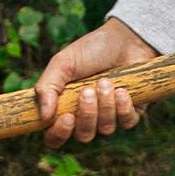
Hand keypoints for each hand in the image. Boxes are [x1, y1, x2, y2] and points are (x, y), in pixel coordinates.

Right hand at [34, 16, 158, 146]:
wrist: (123, 38)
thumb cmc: (89, 50)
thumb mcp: (62, 63)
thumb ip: (47, 87)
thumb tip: (44, 116)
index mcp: (64, 108)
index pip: (55, 136)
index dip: (59, 134)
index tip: (67, 117)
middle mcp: (86, 117)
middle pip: (83, 136)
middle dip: (87, 114)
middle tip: (88, 90)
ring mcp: (109, 117)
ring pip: (105, 129)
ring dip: (105, 105)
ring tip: (105, 82)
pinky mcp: (130, 113)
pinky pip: (126, 123)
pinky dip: (123, 107)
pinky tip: (122, 90)